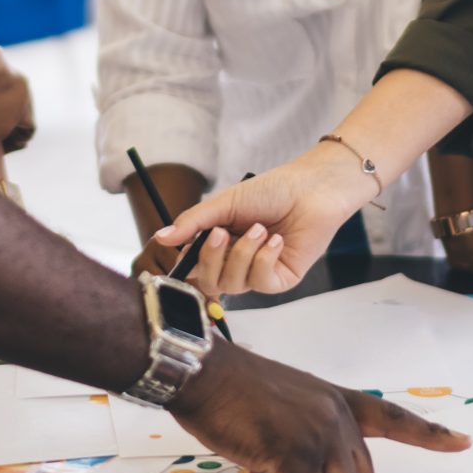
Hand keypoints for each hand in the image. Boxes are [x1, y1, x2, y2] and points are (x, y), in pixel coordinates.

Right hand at [155, 146, 375, 295]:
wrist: (311, 188)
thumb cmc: (272, 190)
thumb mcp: (225, 203)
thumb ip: (193, 221)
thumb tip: (161, 237)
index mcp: (220, 243)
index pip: (194, 268)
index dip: (186, 266)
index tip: (184, 251)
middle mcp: (237, 261)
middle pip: (209, 282)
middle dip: (212, 258)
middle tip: (222, 233)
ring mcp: (258, 272)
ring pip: (234, 284)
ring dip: (244, 253)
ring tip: (261, 228)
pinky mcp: (281, 279)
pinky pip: (261, 283)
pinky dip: (264, 259)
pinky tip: (276, 241)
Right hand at [167, 340, 468, 472]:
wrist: (203, 370)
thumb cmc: (234, 386)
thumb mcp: (289, 400)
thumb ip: (314, 431)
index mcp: (337, 400)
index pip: (394, 419)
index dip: (431, 436)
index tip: (464, 443)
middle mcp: (338, 417)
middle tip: (284, 468)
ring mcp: (319, 436)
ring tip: (266, 463)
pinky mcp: (294, 456)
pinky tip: (256, 466)